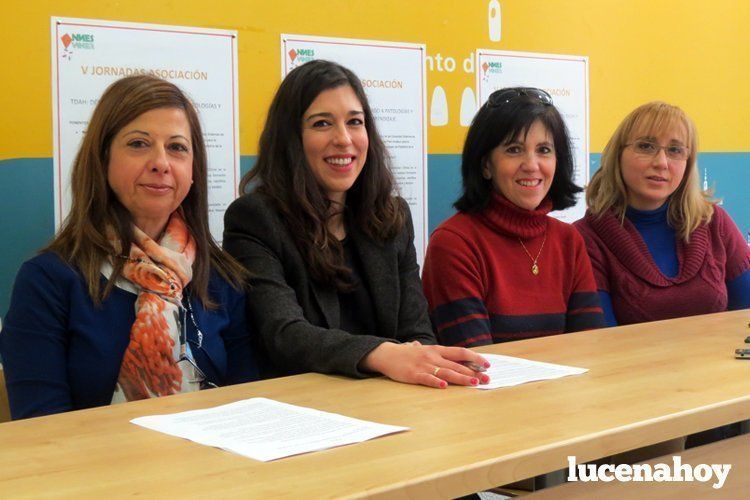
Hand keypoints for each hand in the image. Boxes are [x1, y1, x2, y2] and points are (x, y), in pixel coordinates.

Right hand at [360, 341, 490, 388]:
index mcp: (437, 350)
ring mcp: (423, 365)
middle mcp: (433, 356)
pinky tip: (445, 386)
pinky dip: (436, 382)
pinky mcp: (414, 375)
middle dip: (473, 372)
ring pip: (446, 372)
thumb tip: (454, 356)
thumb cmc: (407, 354)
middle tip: (486, 379)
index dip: (475, 358)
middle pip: (457, 365)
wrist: (387, 354)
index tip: (487, 364)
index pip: (460, 353)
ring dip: (461, 378)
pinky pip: (427, 379)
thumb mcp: (425, 350)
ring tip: (473, 382)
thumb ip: (439, 354)